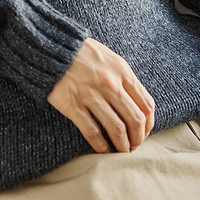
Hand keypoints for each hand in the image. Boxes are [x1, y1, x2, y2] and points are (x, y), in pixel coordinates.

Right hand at [47, 37, 155, 153]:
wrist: (51, 48)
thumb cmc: (82, 54)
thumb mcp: (109, 58)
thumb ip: (123, 77)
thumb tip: (137, 103)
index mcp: (122, 71)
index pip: (146, 104)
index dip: (149, 124)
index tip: (144, 132)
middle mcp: (110, 84)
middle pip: (135, 120)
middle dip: (138, 139)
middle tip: (134, 146)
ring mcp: (91, 95)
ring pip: (117, 130)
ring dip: (122, 146)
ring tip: (121, 151)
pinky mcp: (73, 105)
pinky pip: (93, 132)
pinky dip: (101, 146)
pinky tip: (103, 149)